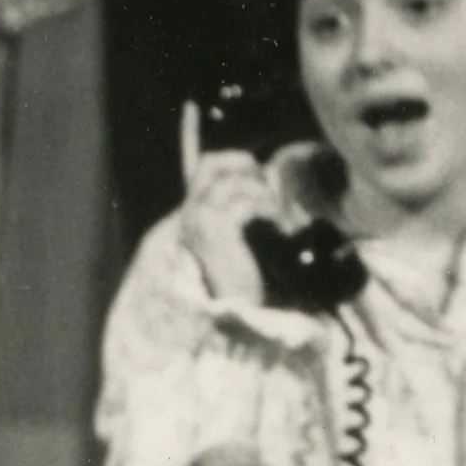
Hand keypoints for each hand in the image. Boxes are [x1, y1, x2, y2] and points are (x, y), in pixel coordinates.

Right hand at [180, 148, 284, 304]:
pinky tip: (276, 220)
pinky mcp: (218, 231)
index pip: (204, 166)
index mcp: (191, 213)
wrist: (234, 306)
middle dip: (242, 163)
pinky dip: (266, 205)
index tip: (258, 172)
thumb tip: (263, 176)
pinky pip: (245, 202)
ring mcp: (201, 221)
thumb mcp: (233, 235)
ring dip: (261, 190)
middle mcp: (189, 214)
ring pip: (232, 183)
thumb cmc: (239, 272)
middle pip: (210, 164)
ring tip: (275, 209)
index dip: (233, 160)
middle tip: (265, 181)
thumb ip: (236, 207)